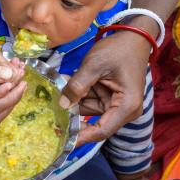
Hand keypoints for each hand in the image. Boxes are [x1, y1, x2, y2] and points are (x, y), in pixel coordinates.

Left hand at [60, 30, 150, 144]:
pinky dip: (77, 92)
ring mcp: (114, 103)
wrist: (132, 37)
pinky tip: (64, 83)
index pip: (101, 131)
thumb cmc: (118, 50)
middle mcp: (122, 110)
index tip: (62, 142)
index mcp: (126, 107)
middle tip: (48, 110)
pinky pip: (88, 99)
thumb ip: (77, 85)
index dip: (81, 137)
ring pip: (86, 108)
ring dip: (72, 99)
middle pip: (92, 120)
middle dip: (71, 114)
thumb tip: (62, 105)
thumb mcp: (95, 66)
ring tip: (56, 88)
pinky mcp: (107, 96)